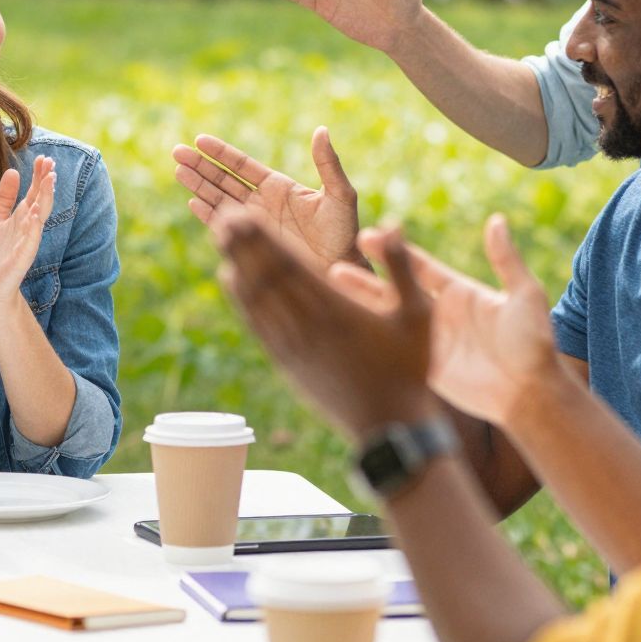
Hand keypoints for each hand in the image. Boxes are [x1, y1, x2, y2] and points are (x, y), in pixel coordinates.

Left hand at [0, 155, 53, 315]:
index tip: (43, 157)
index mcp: (22, 217)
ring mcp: (27, 241)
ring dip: (45, 198)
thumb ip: (6, 197)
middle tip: (50, 162)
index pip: (34, 192)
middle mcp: (28, 227)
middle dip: (45, 182)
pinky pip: (30, 240)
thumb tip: (13, 171)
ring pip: (39, 216)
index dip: (39, 175)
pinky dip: (34, 227)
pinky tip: (36, 214)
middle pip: (40, 199)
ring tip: (49, 180)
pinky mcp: (22, 257)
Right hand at [172, 128, 359, 268]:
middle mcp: (262, 202)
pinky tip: (193, 203)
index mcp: (279, 186)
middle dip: (200, 165)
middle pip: (223, 179)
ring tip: (178, 170)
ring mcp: (255, 223)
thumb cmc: (344, 234)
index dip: (220, 153)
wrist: (340, 270)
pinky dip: (208, 215)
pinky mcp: (251, 242)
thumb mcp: (340, 195)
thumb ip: (328, 164)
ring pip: (219, 199)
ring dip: (198, 185)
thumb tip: (321, 130)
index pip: (242, 165)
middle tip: (177, 151)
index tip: (200, 140)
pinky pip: (224, 226)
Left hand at [213, 210, 437, 438]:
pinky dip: (241, 298)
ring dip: (236, 264)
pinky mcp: (288, 363)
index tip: (244, 214)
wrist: (389, 427)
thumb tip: (389, 225)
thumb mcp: (419, 315)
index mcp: (337, 310)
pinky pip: (257, 323)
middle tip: (222, 216)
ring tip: (220, 237)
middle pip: (266, 277)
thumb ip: (403, 267)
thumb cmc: (410, 369)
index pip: (290, 266)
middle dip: (243, 244)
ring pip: (256, 299)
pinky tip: (231, 279)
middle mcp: (308, 326)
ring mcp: (294, 347)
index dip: (263, 239)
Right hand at [356, 216, 560, 427]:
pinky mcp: (425, 366)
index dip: (396, 251)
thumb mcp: (524, 295)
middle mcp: (439, 313)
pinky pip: (393, 348)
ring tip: (330, 290)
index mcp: (459, 291)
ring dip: (360, 304)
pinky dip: (370, 338)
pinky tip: (346, 331)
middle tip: (336, 260)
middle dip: (366, 276)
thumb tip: (497, 220)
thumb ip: (506, 259)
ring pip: (387, 317)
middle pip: (395, 288)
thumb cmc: (533, 342)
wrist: (531, 393)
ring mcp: (429, 340)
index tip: (370, 235)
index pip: (419, 266)